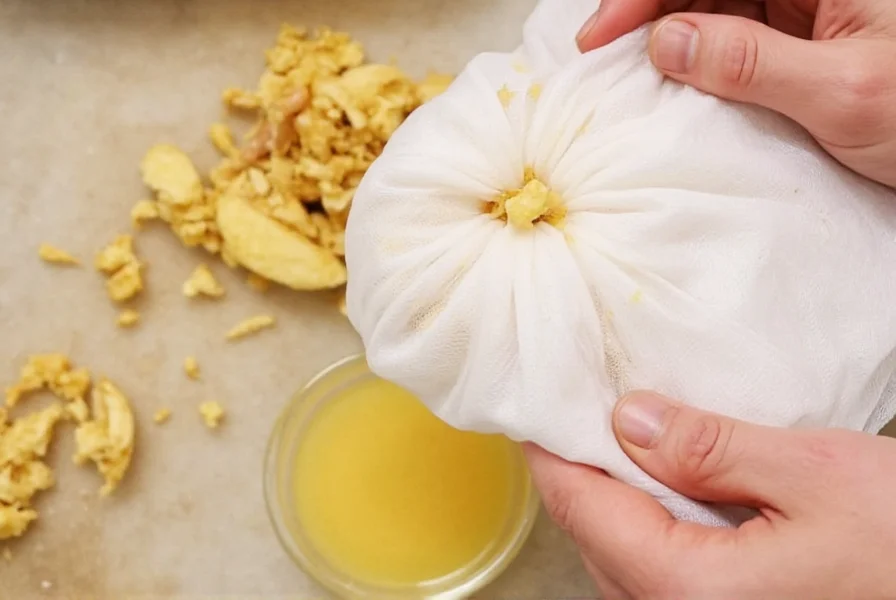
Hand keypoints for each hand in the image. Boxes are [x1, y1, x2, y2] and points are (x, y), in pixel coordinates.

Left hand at [524, 391, 895, 598]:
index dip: (549, 450)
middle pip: (594, 535)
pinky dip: (652, 522)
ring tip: (623, 437)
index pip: (581, 507)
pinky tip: (673, 485)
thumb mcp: (814, 476)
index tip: (534, 404)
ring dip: (615, 497)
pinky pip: (662, 571)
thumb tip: (628, 419)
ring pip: (624, 556)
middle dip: (580, 469)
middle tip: (579, 407)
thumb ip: (709, 449)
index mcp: (689, 588)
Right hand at [575, 0, 895, 187]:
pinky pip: (740, 44)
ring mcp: (813, 12)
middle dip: (653, 14)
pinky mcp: (808, 46)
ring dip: (674, 41)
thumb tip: (670, 43)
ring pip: (719, 9)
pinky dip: (703, 65)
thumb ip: (751, 62)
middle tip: (607, 58)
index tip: (606, 32)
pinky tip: (679, 87)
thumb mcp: (843, 92)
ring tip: (638, 81)